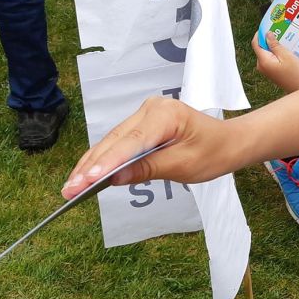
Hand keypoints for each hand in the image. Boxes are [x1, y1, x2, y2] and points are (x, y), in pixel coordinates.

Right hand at [61, 97, 238, 198]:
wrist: (229, 141)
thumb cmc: (212, 153)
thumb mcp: (183, 166)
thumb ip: (148, 169)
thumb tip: (115, 179)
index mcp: (165, 115)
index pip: (130, 142)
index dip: (106, 163)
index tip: (86, 180)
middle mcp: (151, 108)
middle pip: (115, 140)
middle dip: (90, 167)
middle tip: (68, 191)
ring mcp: (145, 113)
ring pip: (112, 141)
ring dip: (92, 164)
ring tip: (70, 187)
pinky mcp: (142, 122)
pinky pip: (119, 141)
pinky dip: (104, 158)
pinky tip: (86, 174)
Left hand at [252, 32, 298, 92]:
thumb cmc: (294, 73)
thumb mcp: (286, 55)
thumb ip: (275, 44)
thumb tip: (267, 34)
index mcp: (263, 61)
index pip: (255, 43)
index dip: (260, 33)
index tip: (266, 26)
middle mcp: (261, 66)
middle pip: (260, 47)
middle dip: (268, 39)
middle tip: (278, 32)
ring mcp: (265, 69)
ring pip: (266, 53)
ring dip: (273, 46)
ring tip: (284, 42)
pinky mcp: (269, 71)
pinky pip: (269, 58)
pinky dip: (275, 53)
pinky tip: (284, 51)